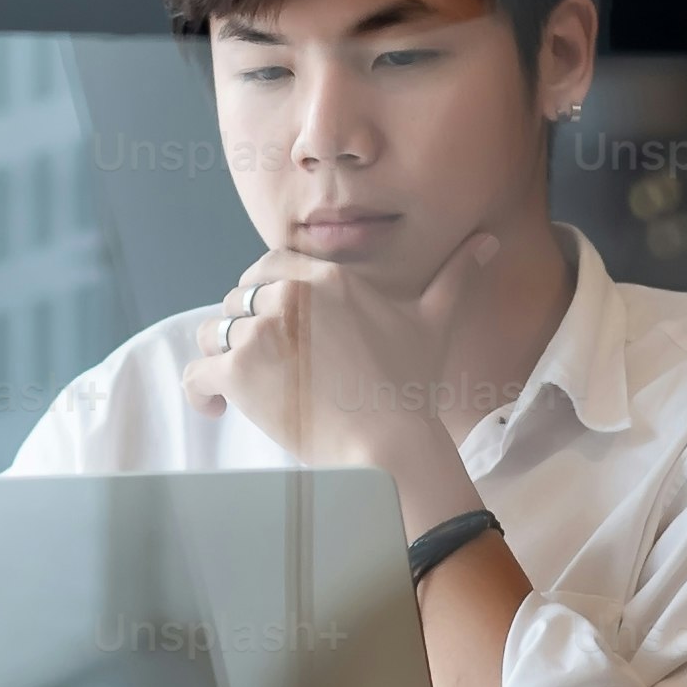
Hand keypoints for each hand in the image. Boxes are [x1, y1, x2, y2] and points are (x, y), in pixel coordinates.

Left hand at [183, 228, 503, 505]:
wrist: (387, 444)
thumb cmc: (408, 388)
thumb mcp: (433, 322)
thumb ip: (455, 276)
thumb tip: (489, 242)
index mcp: (327, 277)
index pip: (268, 267)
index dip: (264, 295)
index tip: (274, 326)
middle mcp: (289, 295)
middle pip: (237, 298)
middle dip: (242, 326)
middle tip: (263, 364)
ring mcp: (261, 332)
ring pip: (212, 331)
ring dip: (220, 356)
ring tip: (240, 386)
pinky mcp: (239, 371)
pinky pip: (197, 373)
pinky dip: (199, 392)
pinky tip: (215, 409)